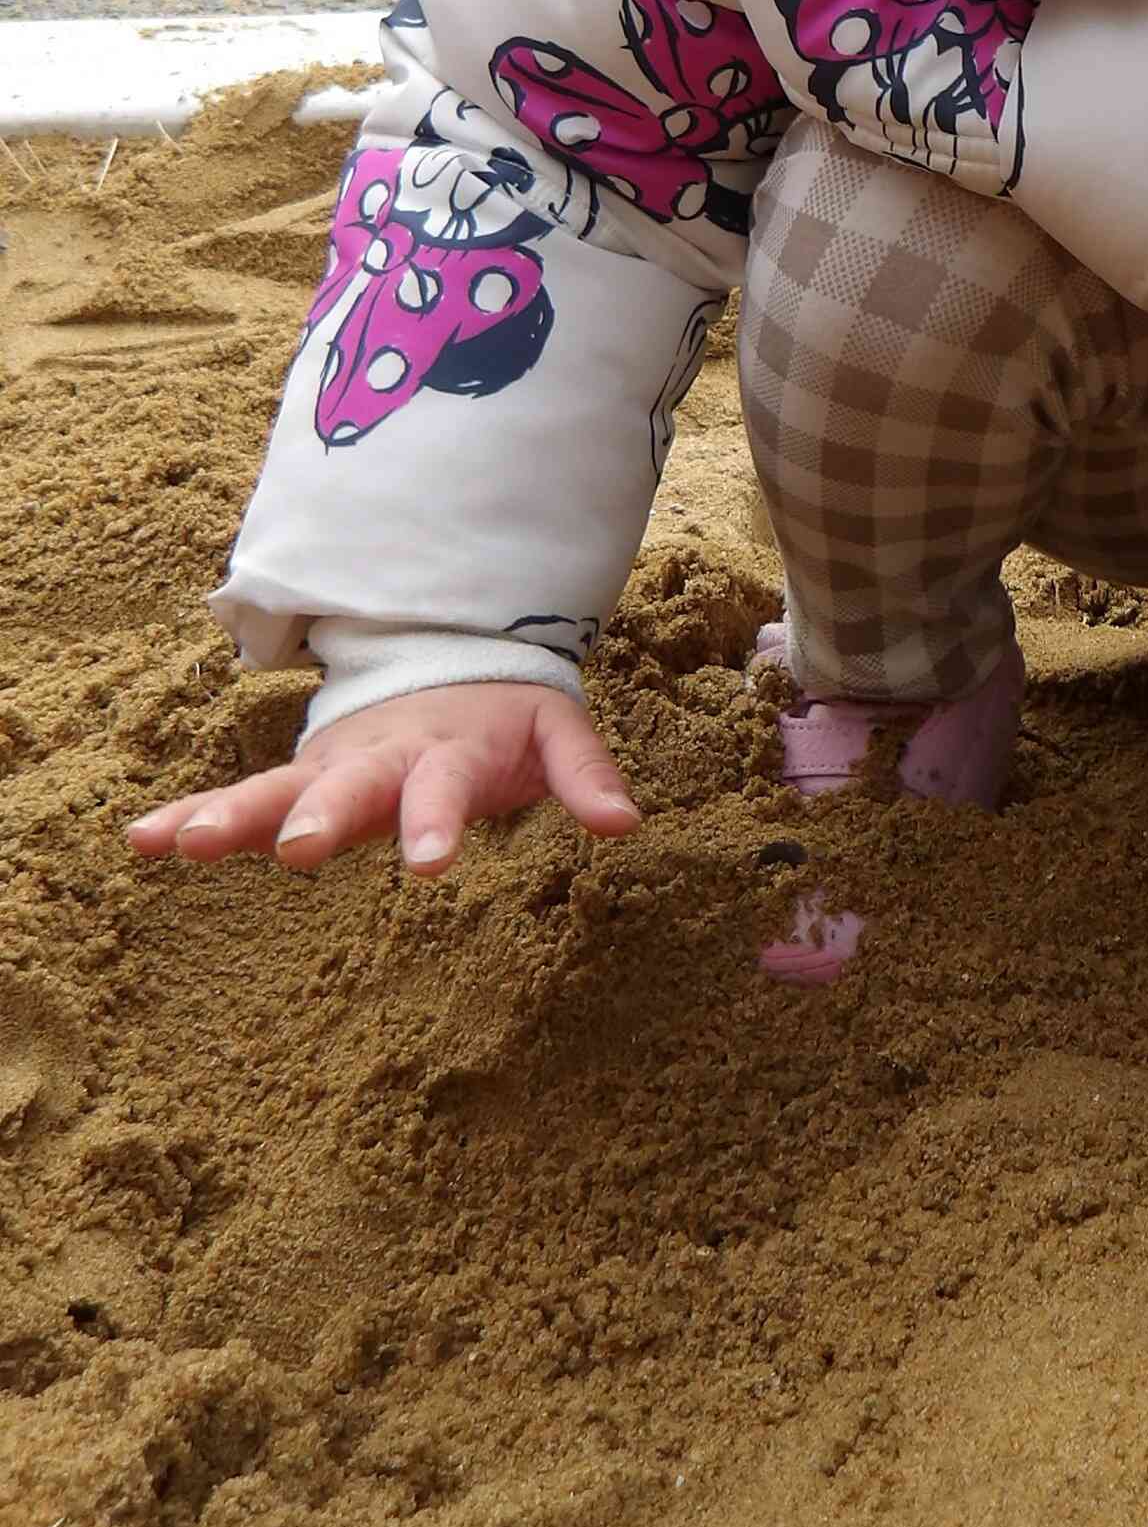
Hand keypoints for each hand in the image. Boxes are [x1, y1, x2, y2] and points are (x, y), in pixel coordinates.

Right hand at [124, 682, 639, 879]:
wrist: (453, 661)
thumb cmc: (506, 718)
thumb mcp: (557, 732)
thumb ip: (584, 775)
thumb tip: (626, 825)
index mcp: (449, 750)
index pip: (445, 789)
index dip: (439, 823)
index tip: (429, 864)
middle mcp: (382, 756)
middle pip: (349, 786)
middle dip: (323, 815)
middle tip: (299, 851)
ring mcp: (334, 764)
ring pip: (278, 787)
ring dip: (234, 815)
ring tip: (179, 844)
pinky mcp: (300, 778)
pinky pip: (240, 796)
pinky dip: (192, 814)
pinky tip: (142, 839)